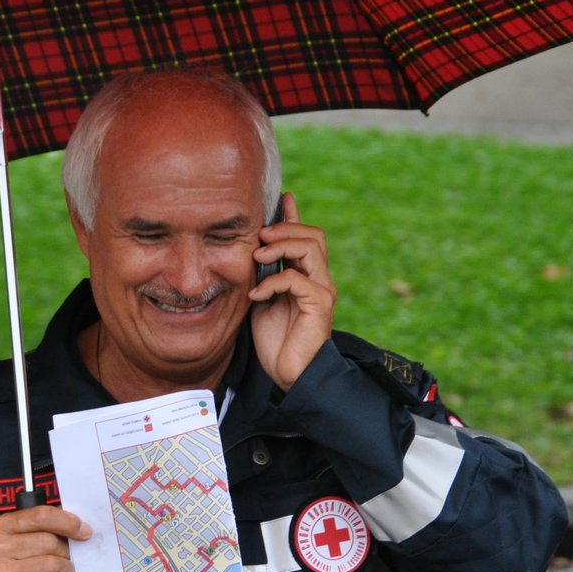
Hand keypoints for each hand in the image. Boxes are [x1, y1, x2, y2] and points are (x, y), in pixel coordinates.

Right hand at [0, 504, 90, 571]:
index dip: (67, 522)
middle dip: (67, 551)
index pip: (40, 516)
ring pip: (54, 565)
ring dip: (68, 570)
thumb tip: (79, 524)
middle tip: (69, 560)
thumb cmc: (14, 570)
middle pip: (49, 542)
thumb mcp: (20, 542)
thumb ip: (43, 528)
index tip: (84, 530)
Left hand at [249, 192, 335, 390]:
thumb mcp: (262, 300)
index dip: (294, 215)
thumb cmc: (276, 341)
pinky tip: (256, 295)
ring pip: (310, 248)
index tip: (283, 196)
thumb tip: (250, 253)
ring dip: (280, 246)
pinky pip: (297, 280)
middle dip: (285, 228)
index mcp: (306, 276)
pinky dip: (272, 282)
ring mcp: (322, 291)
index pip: (306, 236)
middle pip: (313, 235)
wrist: (290, 375)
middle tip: (259, 234)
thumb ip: (262, 277)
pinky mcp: (319, 305)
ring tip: (256, 257)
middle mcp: (319, 279)